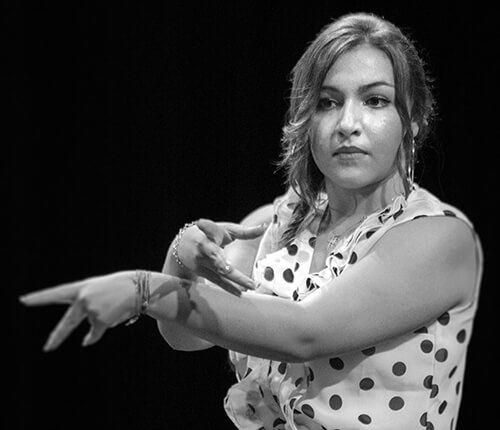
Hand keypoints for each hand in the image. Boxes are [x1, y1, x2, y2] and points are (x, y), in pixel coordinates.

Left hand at [19, 271, 136, 350]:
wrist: (140, 287)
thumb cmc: (121, 286)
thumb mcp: (99, 289)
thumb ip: (86, 308)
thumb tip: (86, 341)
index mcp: (81, 287)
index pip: (57, 293)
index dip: (40, 298)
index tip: (23, 300)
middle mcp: (83, 298)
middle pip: (67, 323)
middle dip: (58, 337)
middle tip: (48, 348)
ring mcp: (90, 310)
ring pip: (92, 325)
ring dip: (102, 320)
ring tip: (117, 306)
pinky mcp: (100, 320)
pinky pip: (95, 333)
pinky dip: (97, 334)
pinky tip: (107, 327)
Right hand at [177, 219, 266, 292]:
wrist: (183, 246)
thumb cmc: (208, 235)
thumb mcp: (224, 230)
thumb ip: (244, 231)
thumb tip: (264, 227)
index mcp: (208, 234)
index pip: (207, 228)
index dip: (204, 226)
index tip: (201, 222)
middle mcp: (203, 248)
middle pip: (213, 255)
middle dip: (220, 261)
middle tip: (227, 268)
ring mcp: (201, 262)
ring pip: (219, 272)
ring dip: (234, 280)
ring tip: (249, 285)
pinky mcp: (202, 272)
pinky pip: (218, 281)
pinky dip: (229, 288)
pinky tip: (240, 293)